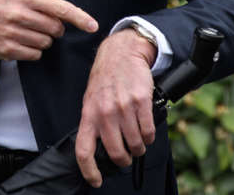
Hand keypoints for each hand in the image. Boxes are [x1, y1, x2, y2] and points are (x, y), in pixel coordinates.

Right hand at [0, 0, 97, 60]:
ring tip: (26, 32)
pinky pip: (34, 55)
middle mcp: (19, 13)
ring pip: (46, 44)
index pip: (60, 8)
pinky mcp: (6, 49)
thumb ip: (43, 4)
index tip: (93, 26)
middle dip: (54, 30)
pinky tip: (20, 42)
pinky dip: (32, 51)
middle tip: (40, 25)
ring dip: (42, 41)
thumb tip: (70, 18)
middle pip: (55, 29)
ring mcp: (12, 32)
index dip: (79, 17)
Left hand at [75, 29, 156, 187]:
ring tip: (138, 141)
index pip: (84, 150)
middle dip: (124, 160)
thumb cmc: (106, 80)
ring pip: (135, 145)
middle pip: (115, 153)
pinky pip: (148, 131)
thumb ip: (94, 123)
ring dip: (139, 148)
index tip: (96, 181)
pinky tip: (146, 131)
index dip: (89, 171)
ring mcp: (123, 107)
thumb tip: (98, 149)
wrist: (121, 53)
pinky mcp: (141, 101)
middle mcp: (105, 113)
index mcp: (89, 114)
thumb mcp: (91, 100)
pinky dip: (149, 137)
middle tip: (126, 156)